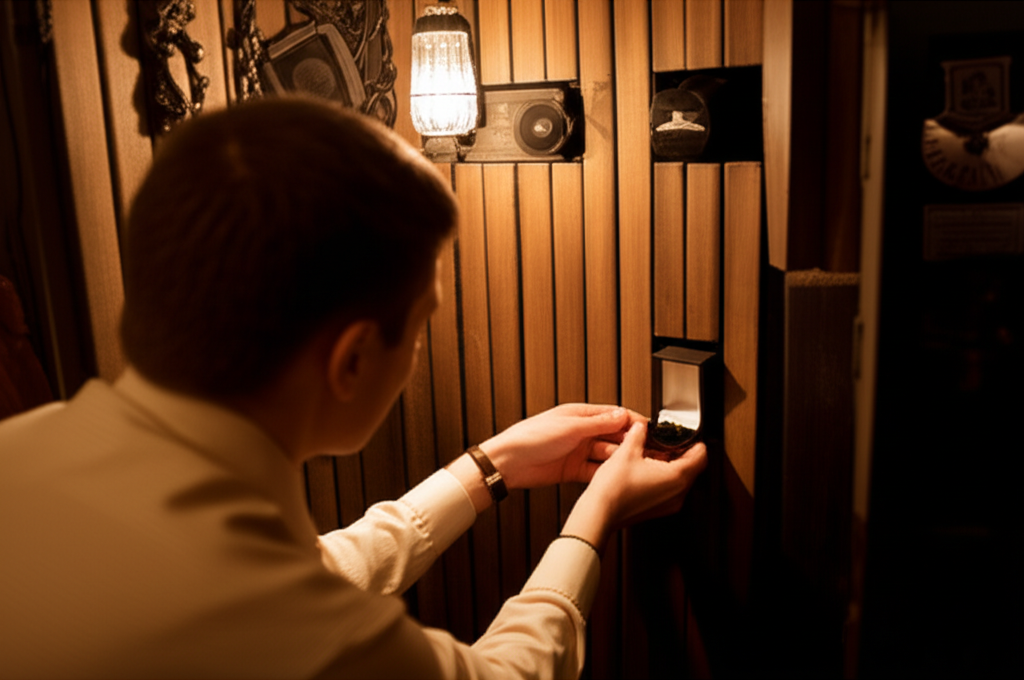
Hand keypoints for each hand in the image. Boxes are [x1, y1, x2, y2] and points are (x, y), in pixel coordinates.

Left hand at [478, 403, 645, 489]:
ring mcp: (577, 451)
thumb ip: (598, 423)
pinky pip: (595, 471)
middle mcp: (580, 432)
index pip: (613, 415)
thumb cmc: (530, 437)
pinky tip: (617, 476)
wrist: (508, 463)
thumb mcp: (570, 427)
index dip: (632, 421)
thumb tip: (622, 415)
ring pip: (606, 455)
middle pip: (612, 436)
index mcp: (580, 415)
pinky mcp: (573, 470)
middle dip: (630, 442)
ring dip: (620, 459)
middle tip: (648, 451)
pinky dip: (606, 473)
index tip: (650, 429)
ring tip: (635, 465)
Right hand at [561, 421, 706, 550]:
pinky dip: (664, 478)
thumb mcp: (627, 452)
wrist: (599, 513)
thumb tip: (641, 427)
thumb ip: (638, 434)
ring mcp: (668, 505)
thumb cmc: (613, 489)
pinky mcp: (657, 510)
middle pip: (693, 469)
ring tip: (656, 454)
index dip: (696, 443)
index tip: (689, 436)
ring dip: (673, 466)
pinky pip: (669, 490)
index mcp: (677, 478)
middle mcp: (677, 494)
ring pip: (681, 481)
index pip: (701, 457)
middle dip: (683, 453)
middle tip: (671, 442)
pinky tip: (647, 470)